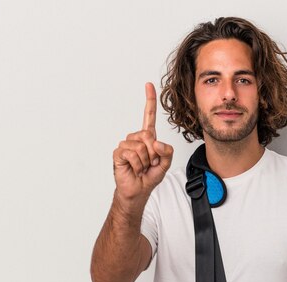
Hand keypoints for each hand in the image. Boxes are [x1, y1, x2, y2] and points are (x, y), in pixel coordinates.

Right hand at [113, 82, 173, 202]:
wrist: (137, 191)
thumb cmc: (149, 177)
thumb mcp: (165, 164)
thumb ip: (167, 152)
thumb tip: (156, 142)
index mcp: (147, 137)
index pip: (148, 116)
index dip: (149, 101)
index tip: (148, 85)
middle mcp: (135, 138)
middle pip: (148, 135)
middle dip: (153, 153)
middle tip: (149, 163)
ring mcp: (126, 145)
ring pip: (141, 146)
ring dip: (145, 161)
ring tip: (141, 167)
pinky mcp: (118, 153)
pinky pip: (131, 153)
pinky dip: (137, 164)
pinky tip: (134, 169)